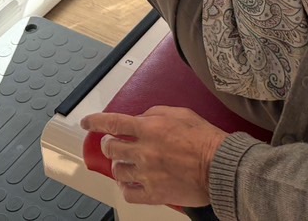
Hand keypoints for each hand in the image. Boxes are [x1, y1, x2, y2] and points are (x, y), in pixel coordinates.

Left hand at [81, 106, 229, 207]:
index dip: (96, 122)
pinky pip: (128, 193)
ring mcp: (147, 173)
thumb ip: (156, 113)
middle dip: (109, 144)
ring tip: (127, 163)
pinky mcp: (153, 193)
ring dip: (119, 165)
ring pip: (117, 170)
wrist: (220, 166)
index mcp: (150, 128)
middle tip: (113, 144)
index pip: (113, 122)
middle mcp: (144, 150)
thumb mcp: (181, 113)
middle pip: (111, 147)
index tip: (88, 122)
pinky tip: (131, 183)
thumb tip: (141, 118)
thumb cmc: (205, 139)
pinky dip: (126, 187)